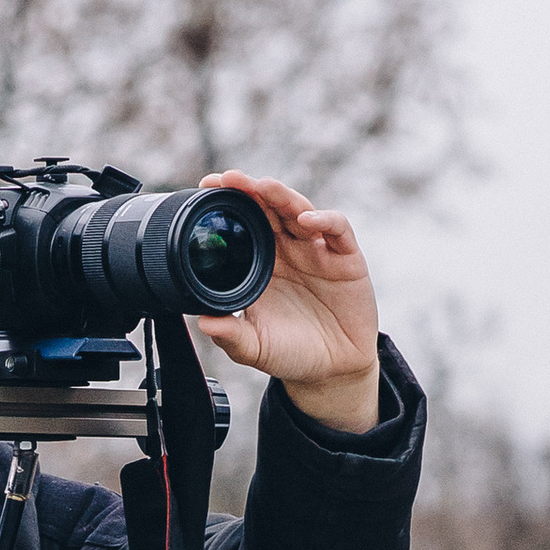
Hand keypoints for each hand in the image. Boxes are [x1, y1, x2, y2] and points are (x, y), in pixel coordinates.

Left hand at [196, 172, 385, 431]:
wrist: (331, 371)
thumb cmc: (291, 352)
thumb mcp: (255, 348)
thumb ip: (231, 336)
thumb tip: (202, 324)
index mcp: (263, 262)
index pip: (245, 222)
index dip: (230, 202)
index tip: (207, 186)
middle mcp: (289, 250)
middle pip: (270, 208)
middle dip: (251, 189)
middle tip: (230, 178)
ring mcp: (318, 251)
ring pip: (300, 210)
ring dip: (282, 197)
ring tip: (264, 187)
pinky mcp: (347, 259)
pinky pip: (337, 230)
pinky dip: (325, 220)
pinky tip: (307, 221)